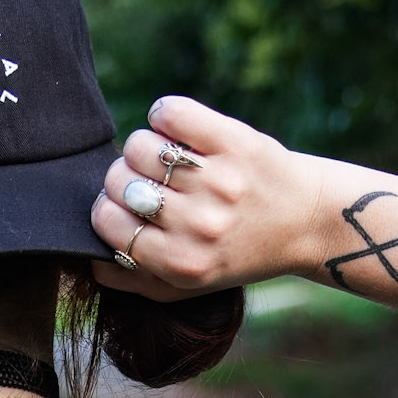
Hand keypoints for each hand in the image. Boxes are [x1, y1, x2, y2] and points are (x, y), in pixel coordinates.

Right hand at [89, 96, 321, 300]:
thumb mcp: (189, 284)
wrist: (308, 221)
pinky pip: (170, 113)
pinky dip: (163, 115)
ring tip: (166, 159)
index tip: (125, 207)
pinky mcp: (236, 142)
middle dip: (123, 178)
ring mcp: (219, 182)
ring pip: (139, 145)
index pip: (108, 222)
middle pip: (119, 181)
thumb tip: (89, 257)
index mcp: (183, 264)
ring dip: (143, 147)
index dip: (107, 209)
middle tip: (149, 182)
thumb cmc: (239, 252)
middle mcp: (201, 226)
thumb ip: (135, 280)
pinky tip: (175, 129)